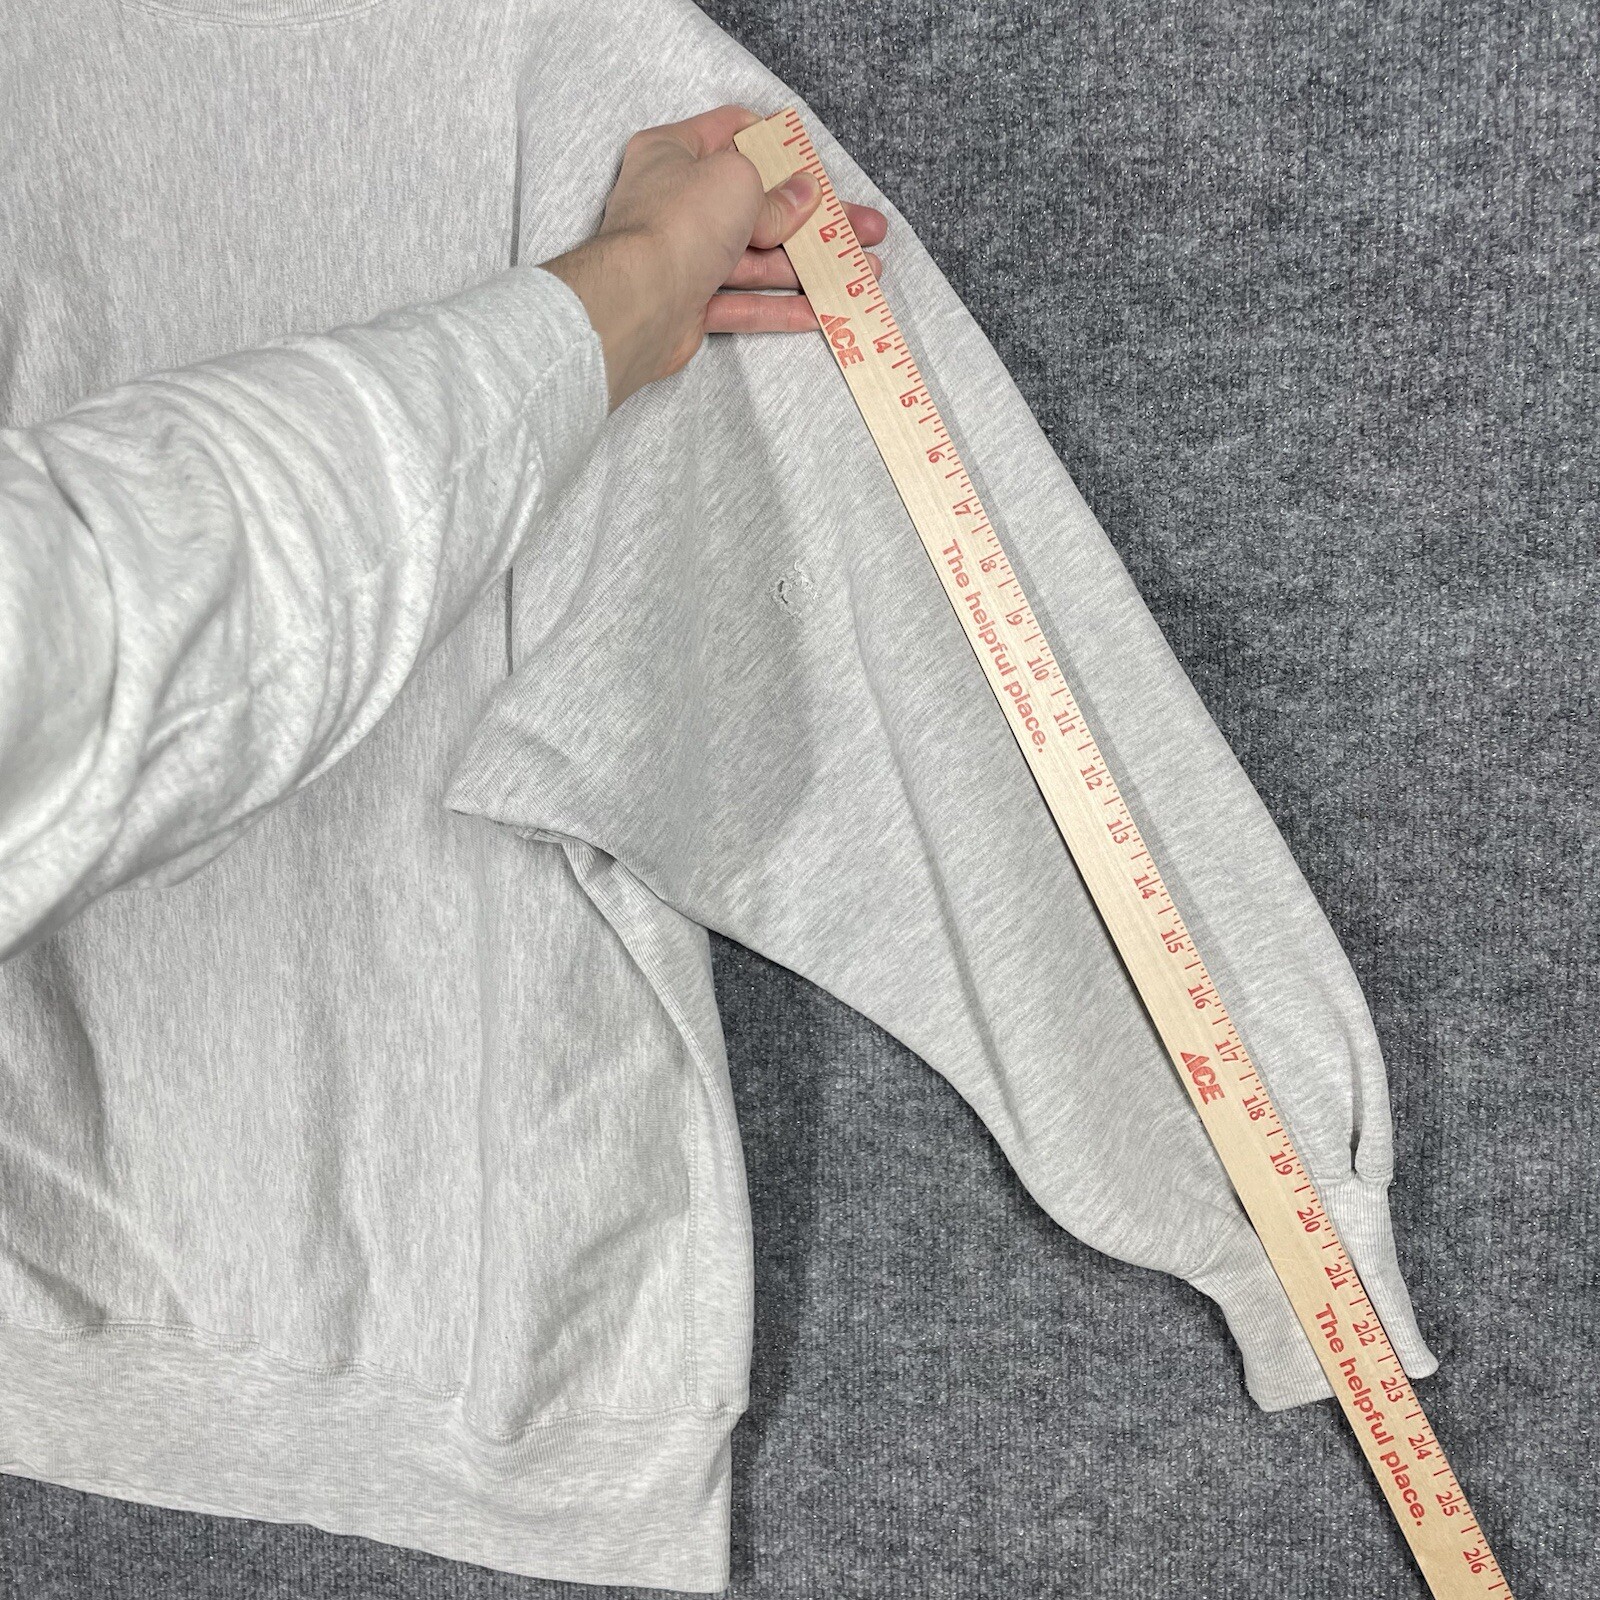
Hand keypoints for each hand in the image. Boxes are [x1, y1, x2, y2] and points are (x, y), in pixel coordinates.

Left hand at [541, 104, 887, 410]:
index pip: (732, 132)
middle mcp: (677, 202)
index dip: (778, 144)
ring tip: (863, 272)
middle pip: (756, 205)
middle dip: (813, 219)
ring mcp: (684, 256)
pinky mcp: (691, 304)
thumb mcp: (739, 181)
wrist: (637, 301)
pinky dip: (781, 307)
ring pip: (756, 259)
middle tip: (864, 229)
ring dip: (808, 266)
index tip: (817, 162)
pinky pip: (743, 303)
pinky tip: (823, 310)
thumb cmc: (679, 221)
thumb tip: (805, 195)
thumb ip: (776, 192)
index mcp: (674, 153)